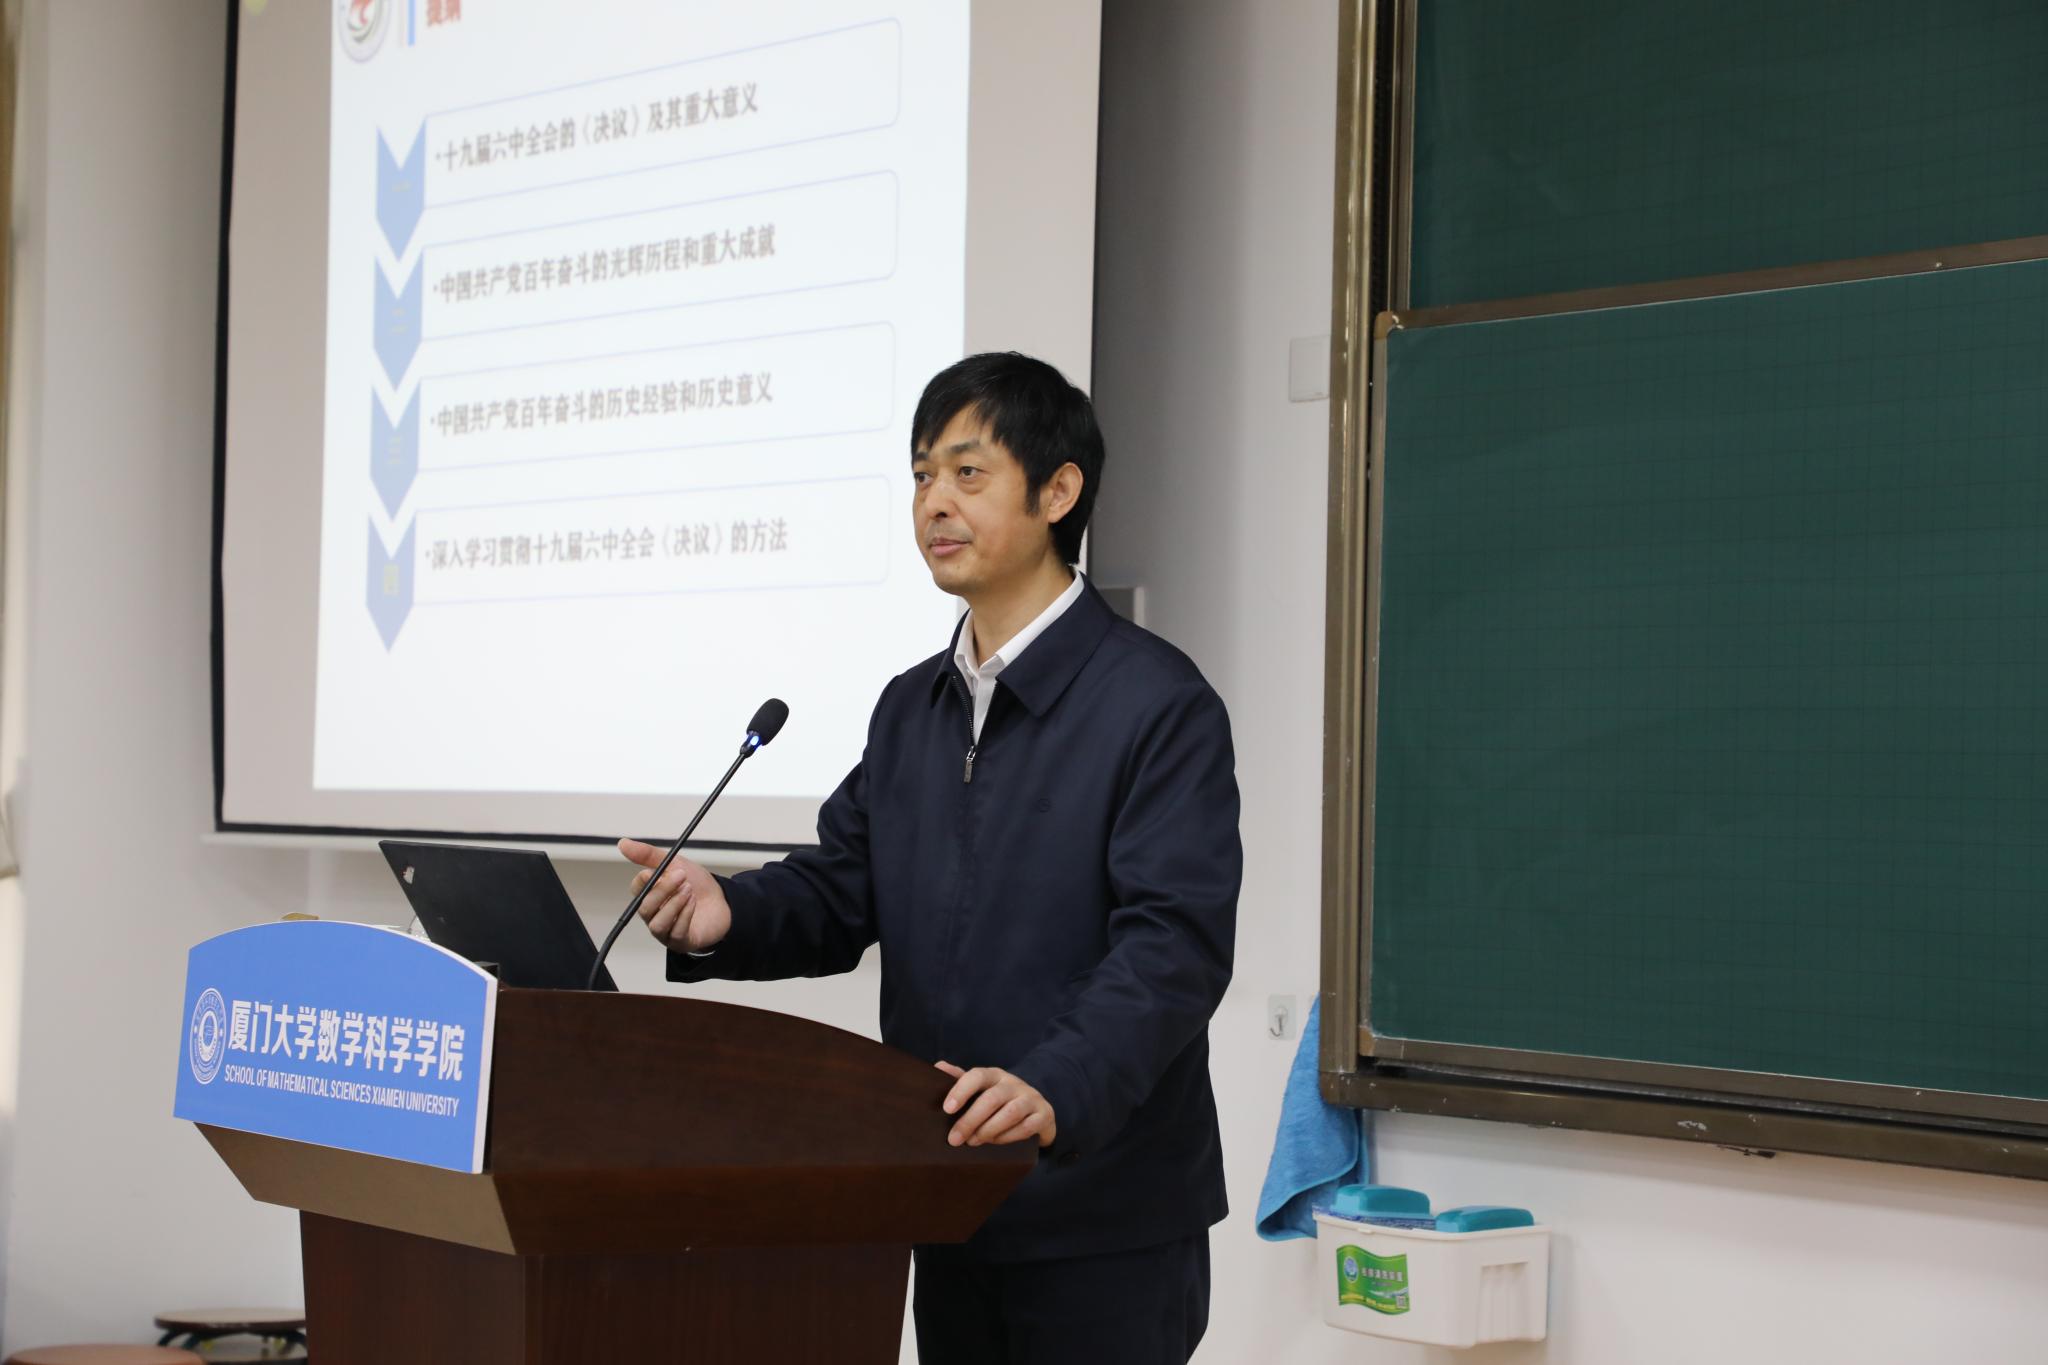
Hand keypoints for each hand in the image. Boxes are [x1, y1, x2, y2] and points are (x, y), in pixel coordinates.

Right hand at [619, 837, 731, 953]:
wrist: (723, 901)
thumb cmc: (697, 885)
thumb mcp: (675, 863)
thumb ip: (648, 855)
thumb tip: (623, 843)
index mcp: (650, 895)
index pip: (637, 890)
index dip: (643, 881)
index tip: (654, 871)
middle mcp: (654, 915)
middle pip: (646, 907)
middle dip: (663, 890)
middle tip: (680, 875)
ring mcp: (666, 930)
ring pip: (658, 923)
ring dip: (674, 904)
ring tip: (689, 889)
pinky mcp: (680, 941)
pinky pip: (676, 932)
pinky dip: (684, 915)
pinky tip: (693, 902)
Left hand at [934, 1061, 1056, 1148]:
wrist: (1036, 1109)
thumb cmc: (999, 1101)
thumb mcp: (981, 1089)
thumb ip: (960, 1079)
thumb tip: (938, 1067)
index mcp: (994, 1075)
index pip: (977, 1076)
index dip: (961, 1090)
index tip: (947, 1109)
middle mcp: (1013, 1083)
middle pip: (992, 1098)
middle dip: (970, 1121)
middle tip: (954, 1139)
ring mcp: (1031, 1097)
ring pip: (1010, 1113)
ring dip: (989, 1130)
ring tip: (973, 1142)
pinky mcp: (1044, 1114)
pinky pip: (1027, 1127)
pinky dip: (1008, 1137)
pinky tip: (995, 1143)